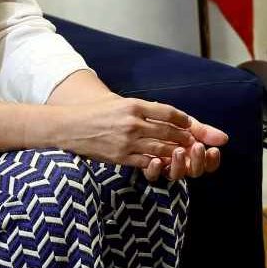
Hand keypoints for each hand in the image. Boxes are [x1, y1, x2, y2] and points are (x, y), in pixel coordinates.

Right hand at [58, 97, 207, 178]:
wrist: (69, 127)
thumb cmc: (96, 113)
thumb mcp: (119, 103)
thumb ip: (143, 109)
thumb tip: (168, 114)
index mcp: (133, 105)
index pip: (168, 112)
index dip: (184, 120)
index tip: (193, 125)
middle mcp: (132, 122)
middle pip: (169, 131)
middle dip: (186, 139)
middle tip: (198, 143)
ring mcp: (126, 141)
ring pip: (161, 148)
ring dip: (176, 153)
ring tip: (187, 155)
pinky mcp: (120, 157)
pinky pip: (146, 162)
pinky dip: (159, 164)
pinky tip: (166, 164)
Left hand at [146, 116, 226, 180]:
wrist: (142, 118)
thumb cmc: (167, 121)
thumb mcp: (187, 124)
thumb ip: (204, 132)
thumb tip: (225, 139)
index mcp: (193, 155)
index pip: (208, 165)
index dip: (212, 161)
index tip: (213, 150)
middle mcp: (182, 164)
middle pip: (195, 172)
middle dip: (198, 161)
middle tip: (197, 147)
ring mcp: (165, 168)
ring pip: (175, 175)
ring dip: (179, 164)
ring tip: (178, 151)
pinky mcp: (148, 168)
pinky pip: (153, 176)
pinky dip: (155, 169)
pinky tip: (156, 160)